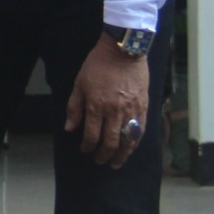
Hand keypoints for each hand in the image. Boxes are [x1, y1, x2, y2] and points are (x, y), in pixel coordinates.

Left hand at [65, 38, 149, 169]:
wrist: (124, 50)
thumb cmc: (98, 65)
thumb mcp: (80, 84)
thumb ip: (74, 108)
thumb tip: (69, 128)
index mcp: (97, 106)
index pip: (91, 135)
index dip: (87, 146)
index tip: (85, 150)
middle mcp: (115, 112)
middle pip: (110, 142)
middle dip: (104, 155)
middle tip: (100, 161)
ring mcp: (131, 110)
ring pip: (127, 140)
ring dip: (122, 154)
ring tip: (116, 163)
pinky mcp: (144, 106)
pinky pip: (140, 130)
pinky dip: (135, 142)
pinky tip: (131, 148)